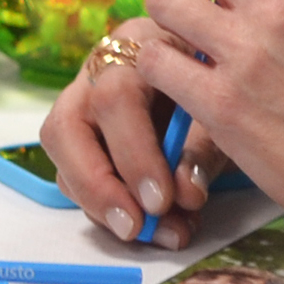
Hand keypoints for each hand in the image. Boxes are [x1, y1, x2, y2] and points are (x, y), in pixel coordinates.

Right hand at [41, 18, 200, 250]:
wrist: (221, 78)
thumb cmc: (221, 86)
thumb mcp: (224, 113)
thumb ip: (203, 152)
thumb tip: (186, 193)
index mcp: (137, 49)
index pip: (115, 98)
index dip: (133, 154)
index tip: (161, 202)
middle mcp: (97, 71)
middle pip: (67, 124)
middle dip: (96, 184)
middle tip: (132, 228)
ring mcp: (82, 100)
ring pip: (60, 150)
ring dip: (95, 201)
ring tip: (144, 234)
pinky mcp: (81, 134)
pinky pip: (72, 172)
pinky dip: (103, 206)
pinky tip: (148, 226)